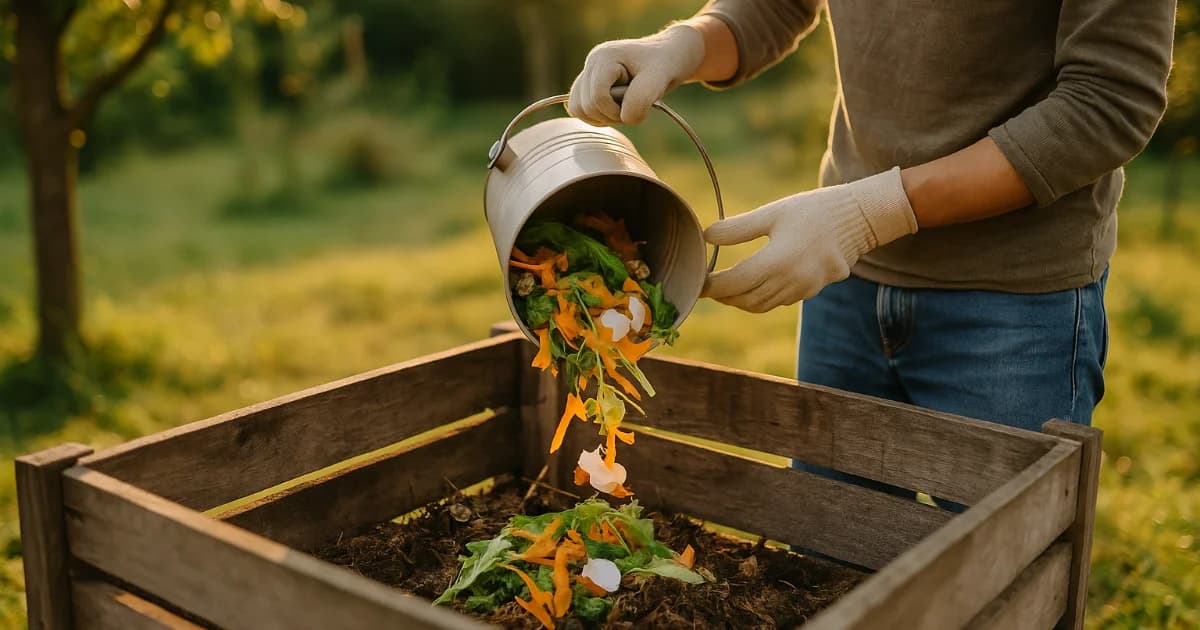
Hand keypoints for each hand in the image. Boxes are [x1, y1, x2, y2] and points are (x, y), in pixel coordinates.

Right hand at [567, 23, 704, 125]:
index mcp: (604, 57)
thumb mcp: (658, 81)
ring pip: (578, 110)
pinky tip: (617, 108)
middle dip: (611, 115)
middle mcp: (591, 63)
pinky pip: (580, 110)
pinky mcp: (587, 85)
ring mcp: (587, 74)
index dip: (616, 111)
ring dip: (604, 118)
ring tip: (626, 106)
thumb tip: (623, 118)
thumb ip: (640, 100)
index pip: (596, 98)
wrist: (667, 57)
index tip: (638, 105)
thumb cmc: (664, 65)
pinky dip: (599, 117)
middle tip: (635, 104)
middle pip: (585, 107)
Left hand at [702, 167, 918, 312]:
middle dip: (724, 296)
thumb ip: (738, 228)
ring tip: (726, 288)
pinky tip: (754, 284)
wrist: (859, 218)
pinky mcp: (812, 291)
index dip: (711, 286)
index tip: (697, 282)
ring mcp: (803, 290)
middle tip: (708, 286)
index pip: (733, 283)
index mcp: (777, 262)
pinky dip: (761, 297)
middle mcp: (790, 282)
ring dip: (741, 300)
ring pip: (761, 305)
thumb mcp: (772, 214)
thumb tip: (706, 236)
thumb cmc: (814, 210)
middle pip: (745, 300)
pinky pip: (779, 301)